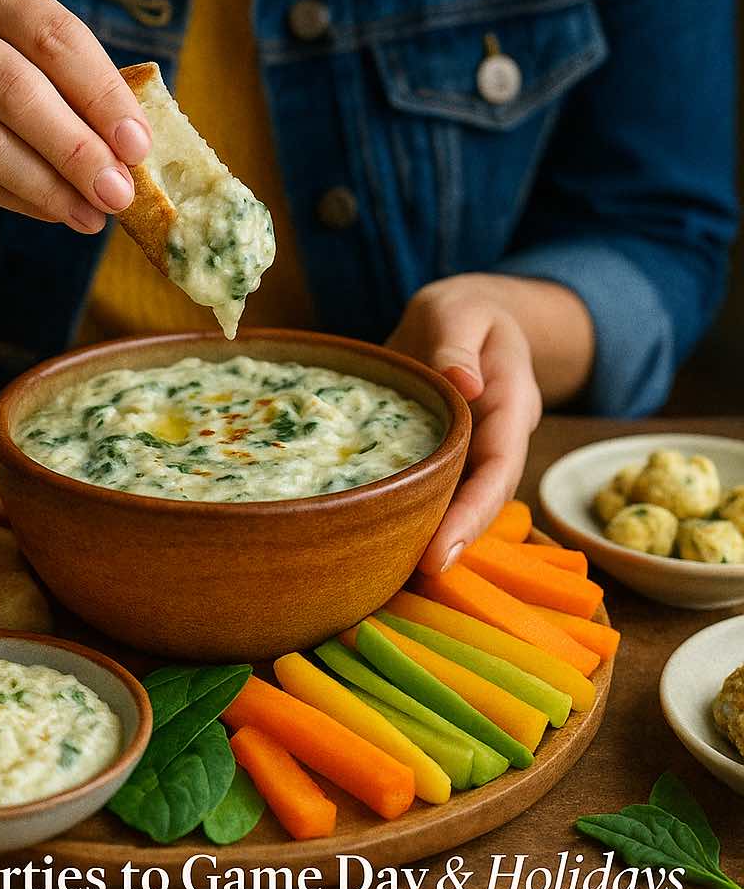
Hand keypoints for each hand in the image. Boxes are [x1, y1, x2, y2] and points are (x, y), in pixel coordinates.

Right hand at [0, 0, 151, 233]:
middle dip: (77, 150)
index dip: (103, 94)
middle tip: (118, 195)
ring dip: (45, 186)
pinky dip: (9, 196)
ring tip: (89, 216)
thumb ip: (63, 77)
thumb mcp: (6, 39)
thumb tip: (132, 149)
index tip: (139, 146)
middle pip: (18, 90)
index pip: (56, 36)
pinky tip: (47, 211)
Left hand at [387, 275, 545, 573]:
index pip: (499, 467)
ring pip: (459, 501)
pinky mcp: (444, 456)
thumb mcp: (461, 312)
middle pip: (482, 498)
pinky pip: (433, 489)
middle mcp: (497, 438)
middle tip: (412, 575)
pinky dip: (411, 513)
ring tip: (390, 570)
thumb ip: (458, 344)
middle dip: (453, 538)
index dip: (473, 513)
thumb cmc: (465, 312)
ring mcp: (473, 452)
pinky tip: (377, 538)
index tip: (440, 552)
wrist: (468, 319)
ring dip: (432, 533)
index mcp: (511, 403)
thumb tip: (464, 386)